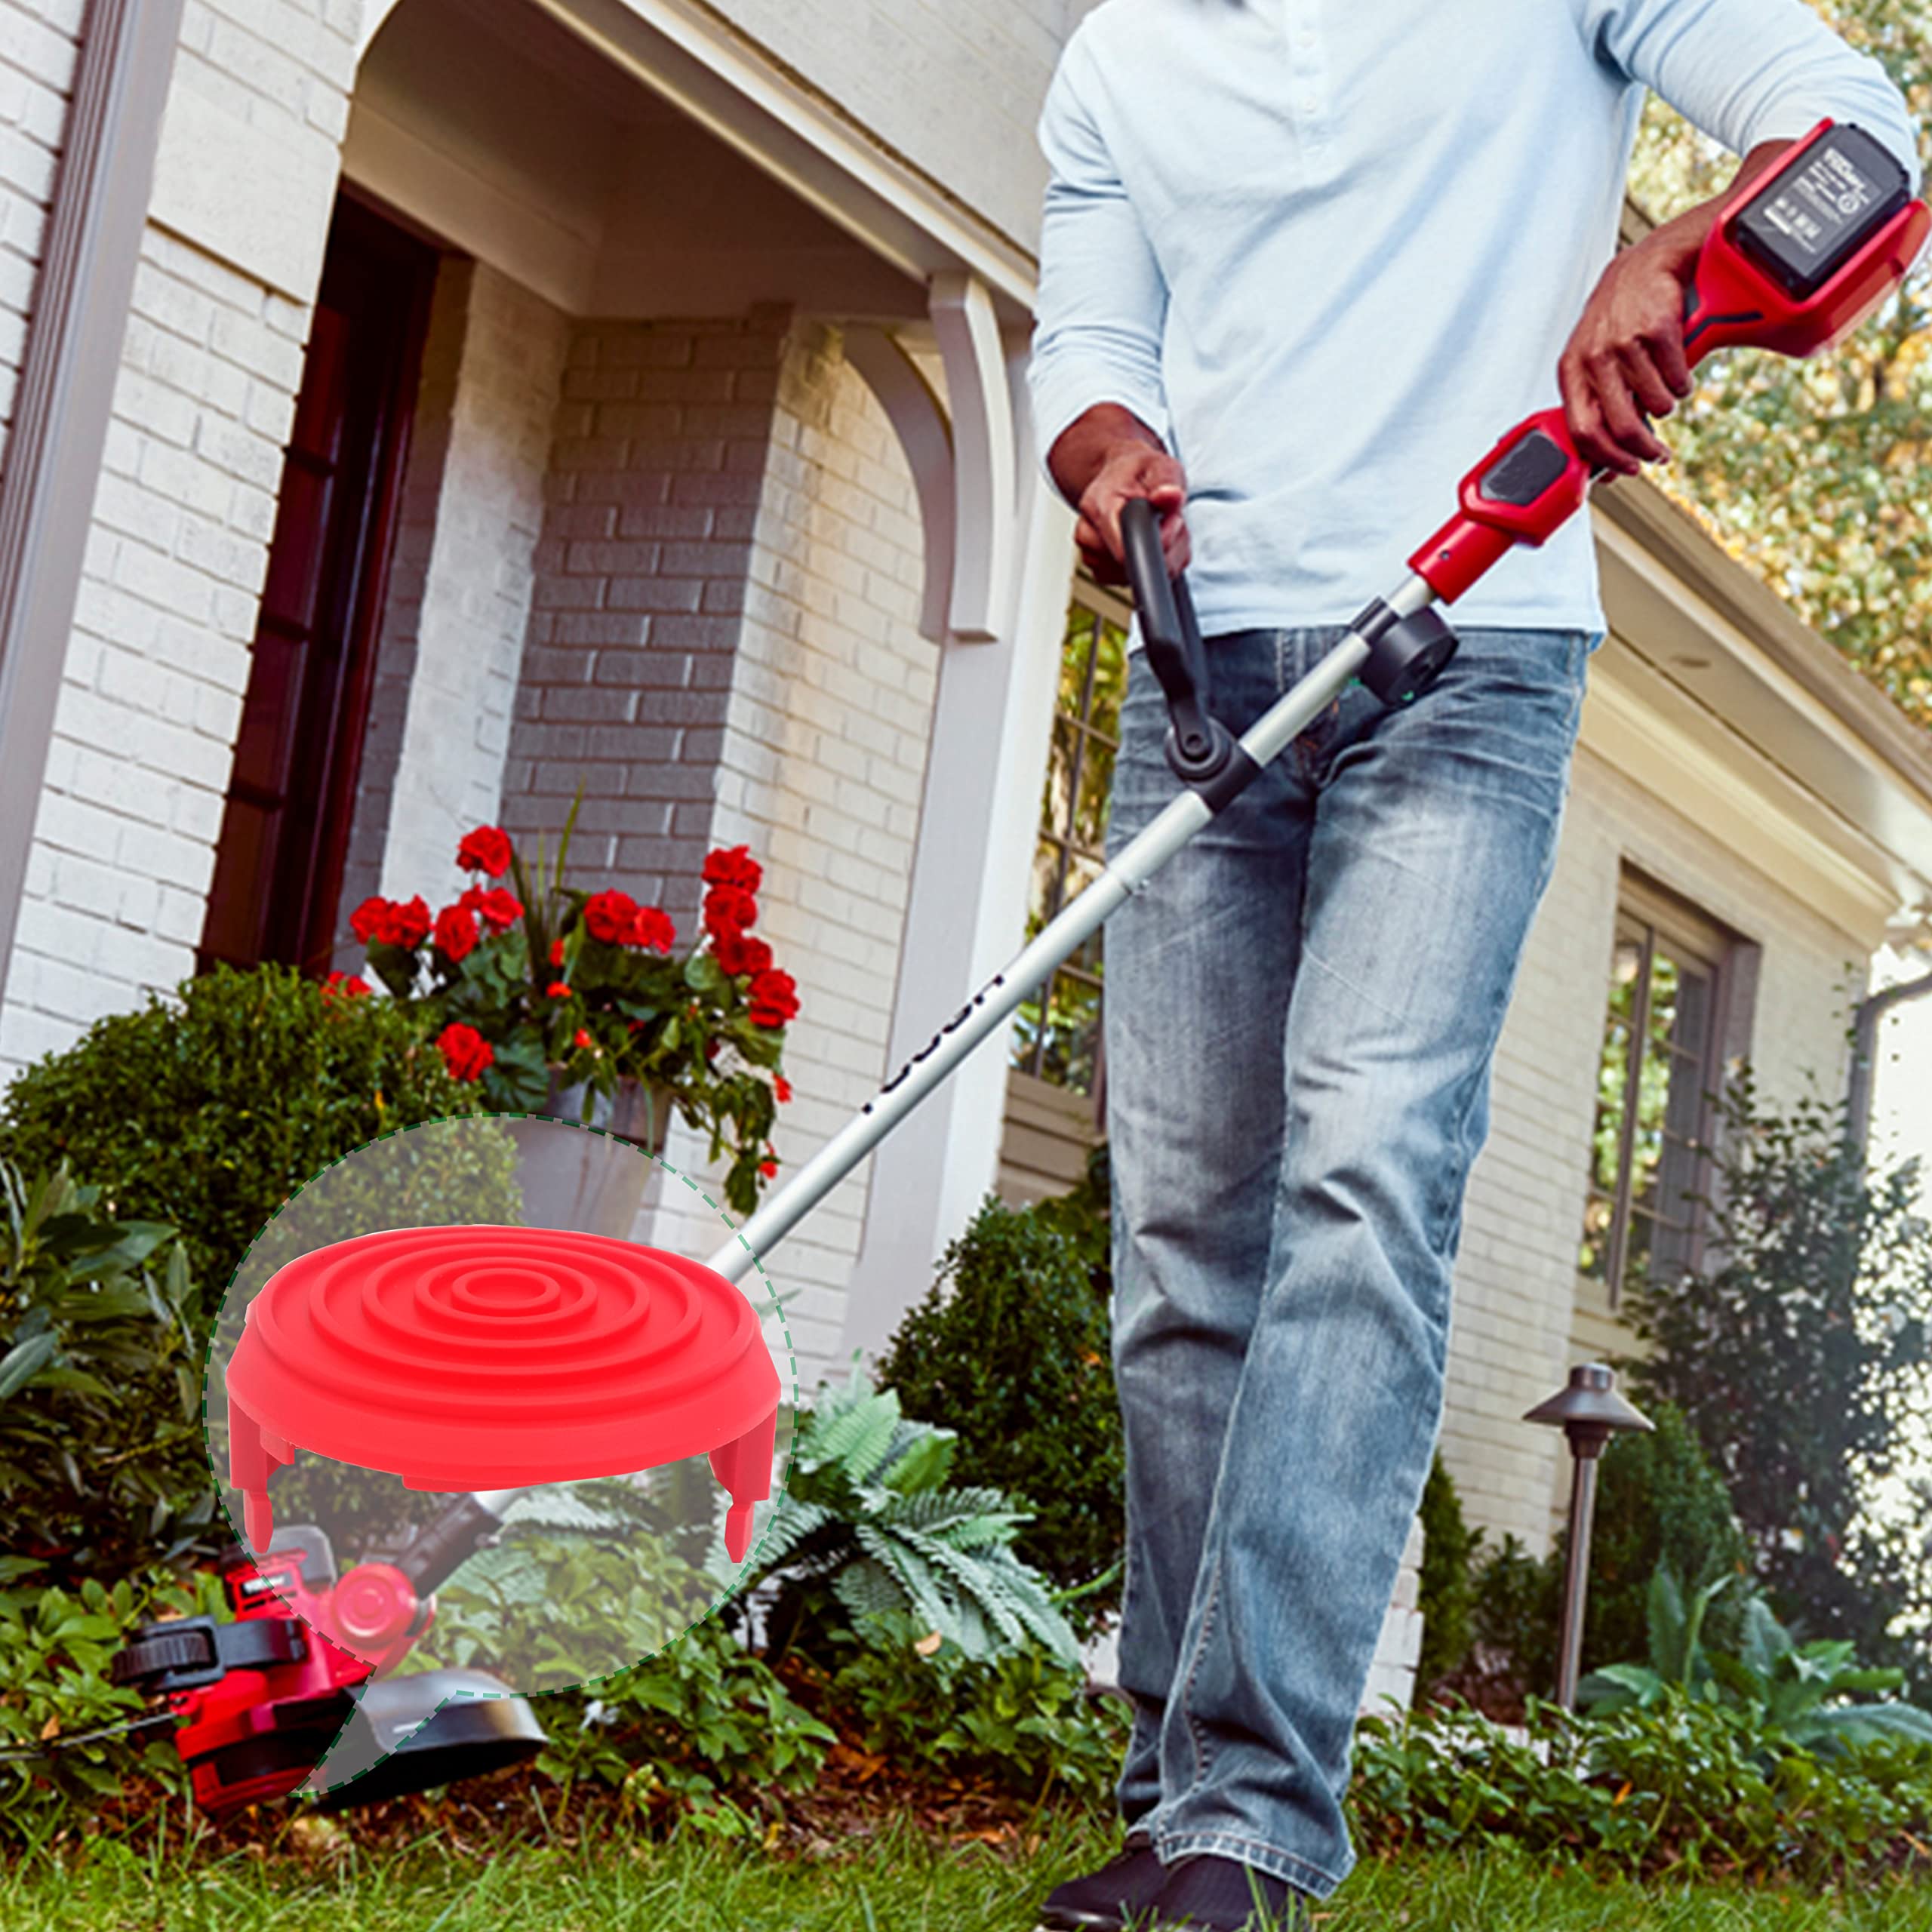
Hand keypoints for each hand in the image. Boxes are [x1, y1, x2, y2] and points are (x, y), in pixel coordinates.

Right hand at [1074, 442, 1189, 584]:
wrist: (1124, 477)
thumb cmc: (1139, 472)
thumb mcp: (1160, 466)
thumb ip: (1167, 482)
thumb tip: (1170, 496)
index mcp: (1098, 504)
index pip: (1120, 546)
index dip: (1155, 542)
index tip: (1173, 525)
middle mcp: (1088, 534)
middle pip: (1131, 565)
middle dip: (1164, 547)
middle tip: (1170, 519)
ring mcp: (1093, 556)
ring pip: (1136, 575)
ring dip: (1161, 556)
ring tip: (1160, 528)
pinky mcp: (1103, 571)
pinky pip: (1134, 580)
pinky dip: (1154, 566)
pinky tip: (1153, 543)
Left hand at [1557, 226, 1697, 477]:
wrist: (1647, 263)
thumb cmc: (1619, 319)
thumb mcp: (1594, 358)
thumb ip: (1598, 402)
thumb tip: (1605, 462)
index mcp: (1571, 371)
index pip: (1581, 430)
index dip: (1605, 459)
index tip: (1626, 471)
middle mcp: (1592, 358)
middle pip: (1617, 426)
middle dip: (1642, 449)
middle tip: (1658, 455)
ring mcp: (1623, 343)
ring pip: (1654, 404)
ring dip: (1666, 407)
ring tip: (1667, 394)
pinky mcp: (1656, 330)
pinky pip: (1677, 379)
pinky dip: (1683, 384)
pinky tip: (1679, 372)